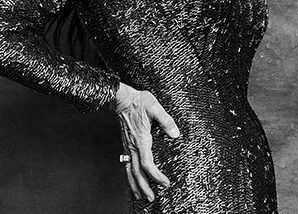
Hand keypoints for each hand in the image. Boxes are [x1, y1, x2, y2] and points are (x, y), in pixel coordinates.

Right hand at [114, 82, 180, 201]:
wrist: (122, 99)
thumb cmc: (139, 101)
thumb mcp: (155, 107)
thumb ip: (166, 121)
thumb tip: (175, 134)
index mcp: (141, 139)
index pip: (147, 164)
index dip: (156, 176)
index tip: (165, 183)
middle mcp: (133, 146)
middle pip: (136, 172)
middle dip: (144, 187)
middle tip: (151, 199)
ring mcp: (128, 146)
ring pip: (129, 170)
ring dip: (134, 185)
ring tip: (140, 196)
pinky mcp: (126, 144)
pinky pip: (126, 164)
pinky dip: (129, 175)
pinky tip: (132, 180)